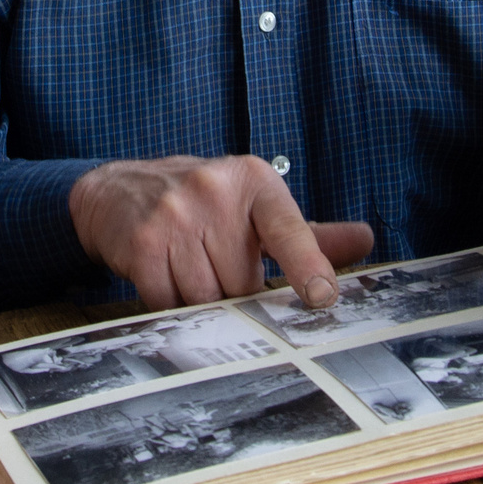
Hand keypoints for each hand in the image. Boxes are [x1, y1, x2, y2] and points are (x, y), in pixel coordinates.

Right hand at [69, 155, 373, 310]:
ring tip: (189, 266)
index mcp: (254, 181)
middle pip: (243, 282)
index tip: (322, 296)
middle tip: (217, 265)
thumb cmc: (202, 204)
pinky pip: (169, 302)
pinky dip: (168, 301)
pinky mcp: (144, 243)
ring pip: (206, 298)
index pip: (288, 226)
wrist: (118, 190)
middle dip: (234, 290)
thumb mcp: (255, 206)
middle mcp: (215, 191)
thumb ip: (307, 233)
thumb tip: (364, 240)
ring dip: (200, 299)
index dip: (307, 263)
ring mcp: (176, 215)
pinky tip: (163, 273)